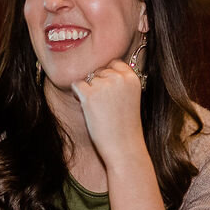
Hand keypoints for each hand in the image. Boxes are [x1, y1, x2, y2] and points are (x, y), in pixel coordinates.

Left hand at [69, 57, 148, 171]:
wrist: (124, 147)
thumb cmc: (126, 127)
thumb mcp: (130, 98)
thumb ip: (120, 83)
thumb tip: (99, 72)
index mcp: (132, 78)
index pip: (115, 63)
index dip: (108, 76)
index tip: (109, 90)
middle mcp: (119, 78)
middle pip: (100, 71)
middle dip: (97, 84)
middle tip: (103, 103)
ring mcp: (104, 85)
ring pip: (88, 78)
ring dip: (88, 90)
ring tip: (98, 108)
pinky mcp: (90, 95)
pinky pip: (76, 85)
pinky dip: (77, 94)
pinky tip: (85, 106)